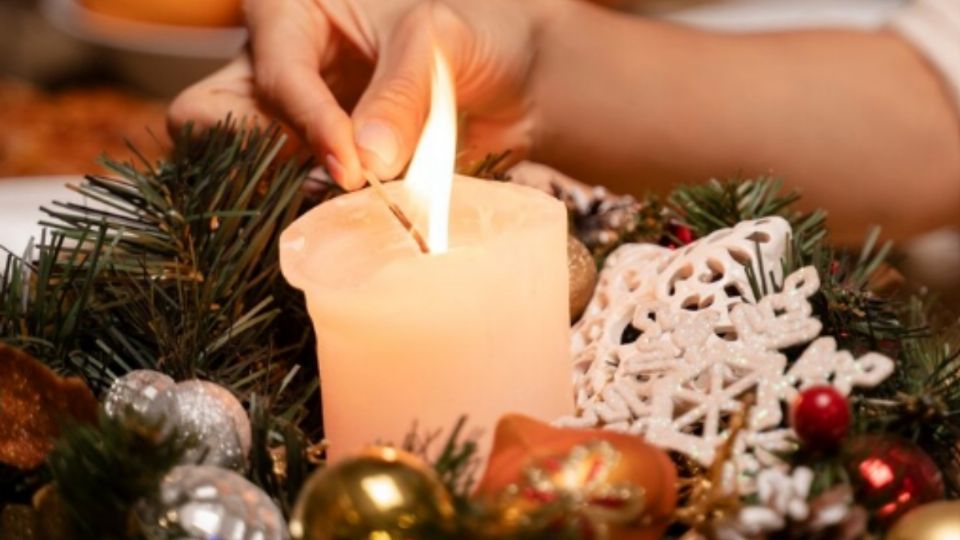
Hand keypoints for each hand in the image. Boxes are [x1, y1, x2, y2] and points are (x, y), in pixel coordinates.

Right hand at [168, 0, 551, 189]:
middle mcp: (275, 68)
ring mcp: (288, 123)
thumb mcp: (439, 45)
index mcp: (292, 14)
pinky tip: (347, 225)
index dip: (307, 123)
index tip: (350, 167)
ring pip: (237, 165)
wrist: (513, 82)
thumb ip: (401, 96)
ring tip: (338, 211)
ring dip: (282, 194)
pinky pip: (285, 196)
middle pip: (210, 117)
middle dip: (252, 158)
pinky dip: (309, 213)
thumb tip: (367, 162)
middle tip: (316, 184)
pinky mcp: (311, 168)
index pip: (275, 73)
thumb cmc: (472, 36)